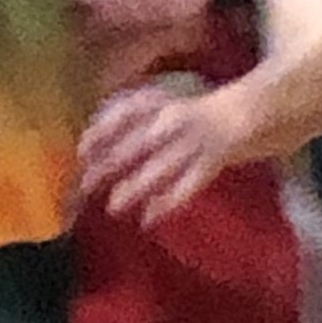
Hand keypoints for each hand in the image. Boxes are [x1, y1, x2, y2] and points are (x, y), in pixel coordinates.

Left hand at [79, 76, 238, 226]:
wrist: (240, 114)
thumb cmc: (185, 115)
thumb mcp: (156, 106)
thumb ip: (126, 118)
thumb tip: (86, 144)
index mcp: (159, 103)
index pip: (122, 115)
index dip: (99, 134)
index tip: (81, 154)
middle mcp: (175, 121)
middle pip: (136, 144)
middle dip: (109, 166)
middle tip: (85, 186)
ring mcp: (195, 142)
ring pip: (162, 167)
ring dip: (135, 188)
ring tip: (113, 207)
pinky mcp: (212, 162)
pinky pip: (188, 185)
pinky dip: (168, 203)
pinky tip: (148, 218)